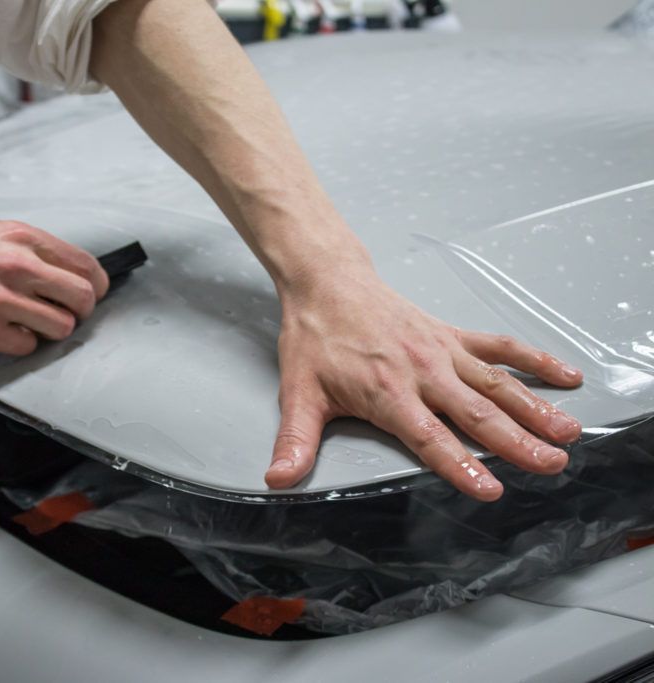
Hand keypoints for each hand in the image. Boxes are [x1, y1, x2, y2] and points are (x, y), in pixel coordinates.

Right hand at [0, 220, 108, 353]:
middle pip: (82, 297)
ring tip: (35, 322)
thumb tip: (63, 268)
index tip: (93, 292)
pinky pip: (29, 345)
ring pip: (61, 326)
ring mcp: (2, 301)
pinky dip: (24, 342)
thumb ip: (29, 248)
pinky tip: (8, 330)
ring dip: (54, 329)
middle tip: (71, 312)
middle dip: (83, 309)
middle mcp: (16, 267)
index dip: (96, 283)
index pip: (84, 264)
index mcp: (21, 238)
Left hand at [265, 263, 583, 500]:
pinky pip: (499, 347)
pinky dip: (533, 360)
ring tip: (568, 433)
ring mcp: (442, 352)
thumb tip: (278, 478)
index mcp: (388, 393)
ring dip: (534, 409)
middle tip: (552, 464)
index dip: (459, 465)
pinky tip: (564, 377)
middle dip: (516, 443)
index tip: (489, 488)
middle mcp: (422, 373)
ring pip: (496, 383)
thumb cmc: (315, 339)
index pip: (429, 437)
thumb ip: (295, 440)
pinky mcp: (452, 335)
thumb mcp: (299, 393)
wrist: (326, 284)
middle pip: (476, 413)